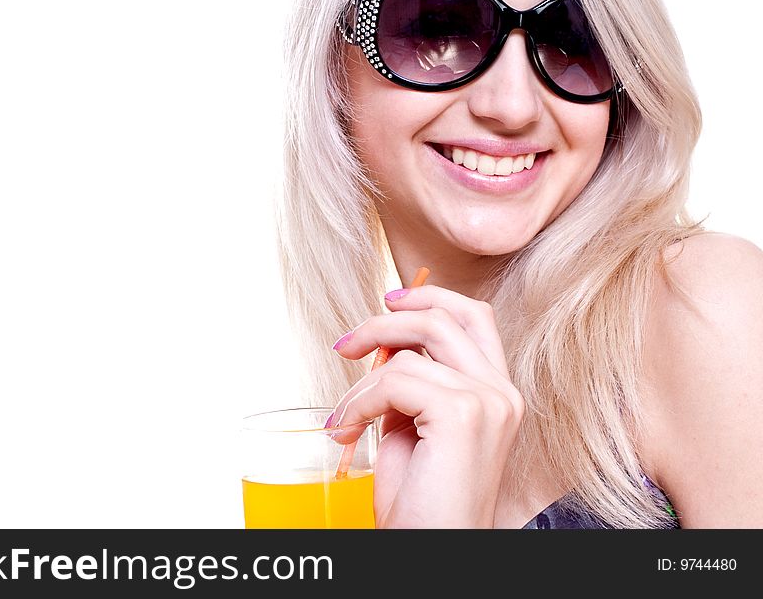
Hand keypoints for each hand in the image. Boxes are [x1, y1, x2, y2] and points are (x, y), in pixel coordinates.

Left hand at [330, 285, 523, 527]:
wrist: (431, 548)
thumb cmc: (421, 501)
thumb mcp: (413, 427)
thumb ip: (410, 383)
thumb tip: (381, 344)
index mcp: (497, 392)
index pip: (474, 316)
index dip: (430, 297)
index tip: (388, 301)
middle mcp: (502, 392)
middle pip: (443, 318)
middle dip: (383, 322)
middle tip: (345, 346)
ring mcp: (488, 401)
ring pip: (409, 351)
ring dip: (361, 383)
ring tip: (344, 418)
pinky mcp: (463, 415)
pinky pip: (393, 381)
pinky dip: (359, 403)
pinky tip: (348, 429)